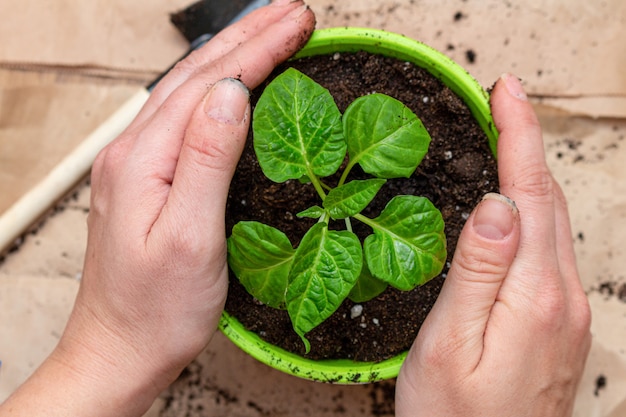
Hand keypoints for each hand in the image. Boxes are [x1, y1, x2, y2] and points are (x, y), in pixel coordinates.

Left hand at [0, 2, 314, 415]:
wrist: (120, 348)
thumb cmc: (156, 308)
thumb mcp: (191, 237)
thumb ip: (208, 160)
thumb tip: (231, 94)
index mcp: (143, 159)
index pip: (210, 84)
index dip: (258, 48)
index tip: (297, 22)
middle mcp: (133, 151)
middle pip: (196, 76)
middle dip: (249, 36)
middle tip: (294, 12)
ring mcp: (138, 164)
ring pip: (188, 91)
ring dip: (233, 55)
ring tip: (270, 31)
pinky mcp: (148, 180)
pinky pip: (184, 117)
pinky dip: (216, 88)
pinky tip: (231, 83)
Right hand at [395, 74, 591, 415]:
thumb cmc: (451, 416)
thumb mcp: (449, 344)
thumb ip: (476, 272)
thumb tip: (497, 202)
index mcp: (534, 295)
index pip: (527, 193)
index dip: (517, 134)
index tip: (504, 90)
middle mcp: (563, 297)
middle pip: (548, 200)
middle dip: (527, 141)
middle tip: (503, 98)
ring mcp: (568, 312)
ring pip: (553, 222)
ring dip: (531, 172)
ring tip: (507, 137)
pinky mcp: (559, 322)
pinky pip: (551, 248)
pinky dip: (535, 209)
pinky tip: (517, 204)